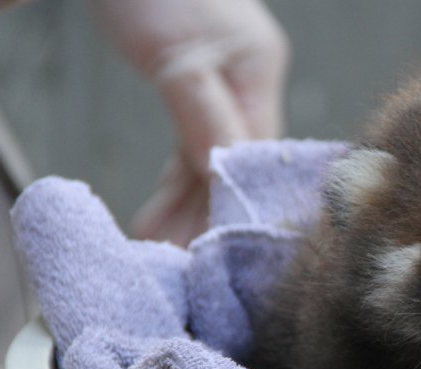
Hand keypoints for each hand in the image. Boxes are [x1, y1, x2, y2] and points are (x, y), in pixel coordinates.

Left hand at [88, 0, 289, 244]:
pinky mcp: (201, 90)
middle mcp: (253, 83)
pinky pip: (193, 146)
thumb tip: (223, 177)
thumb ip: (202, 116)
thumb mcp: (177, 57)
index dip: (234, 198)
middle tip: (180, 260)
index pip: (254, 152)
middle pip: (235, 161)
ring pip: (212, 159)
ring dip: (187, 204)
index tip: (212, 244)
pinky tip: (163, 213)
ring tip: (161, 247)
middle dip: (207, 211)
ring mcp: (229, 87)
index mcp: (260, 72)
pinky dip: (177, 180)